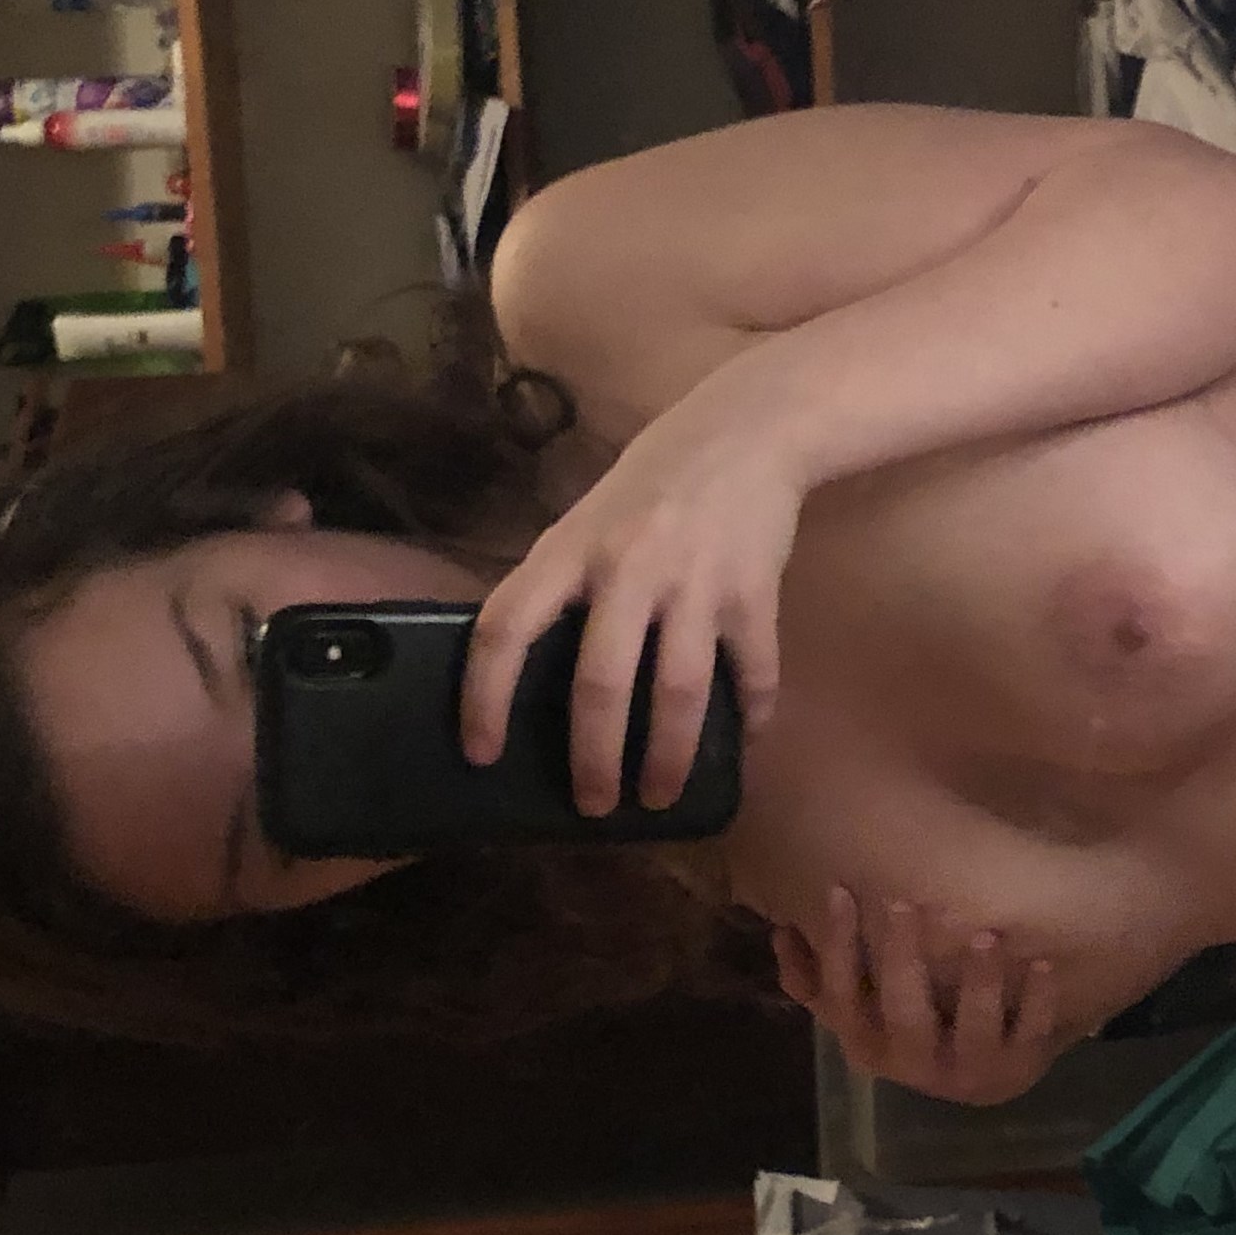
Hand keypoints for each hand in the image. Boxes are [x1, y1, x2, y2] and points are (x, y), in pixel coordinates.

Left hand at [461, 399, 801, 813]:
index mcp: (568, 551)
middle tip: (592, 804)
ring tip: (659, 796)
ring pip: (678, 694)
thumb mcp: (584, 523)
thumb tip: (527, 676)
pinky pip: (753, 672)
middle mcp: (626, 570)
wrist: (747, 430)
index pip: (505, 629)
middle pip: (600, 683)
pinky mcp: (754, 593)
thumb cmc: (651, 485)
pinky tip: (744, 742)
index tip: (481, 754)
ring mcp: (694, 584)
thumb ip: (560, 588)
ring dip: (667, 758)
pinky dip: (751, 715)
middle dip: (594, 758)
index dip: (484, 697)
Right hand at [776, 890, 1066, 1107]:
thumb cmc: (913, 1024)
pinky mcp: (1017, 1071)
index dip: (837, 947)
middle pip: (901, 1013)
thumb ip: (817, 978)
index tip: (840, 891)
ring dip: (979, 985)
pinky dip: (1037, 1003)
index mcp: (867, 1044)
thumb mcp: (862, 1008)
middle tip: (904, 904)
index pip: (841, 998)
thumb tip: (781, 931)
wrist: (984, 1071)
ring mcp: (968, 1073)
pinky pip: (1030, 1037)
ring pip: (972, 1031)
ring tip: (984, 937)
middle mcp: (913, 1065)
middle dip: (901, 959)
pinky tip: (1042, 965)